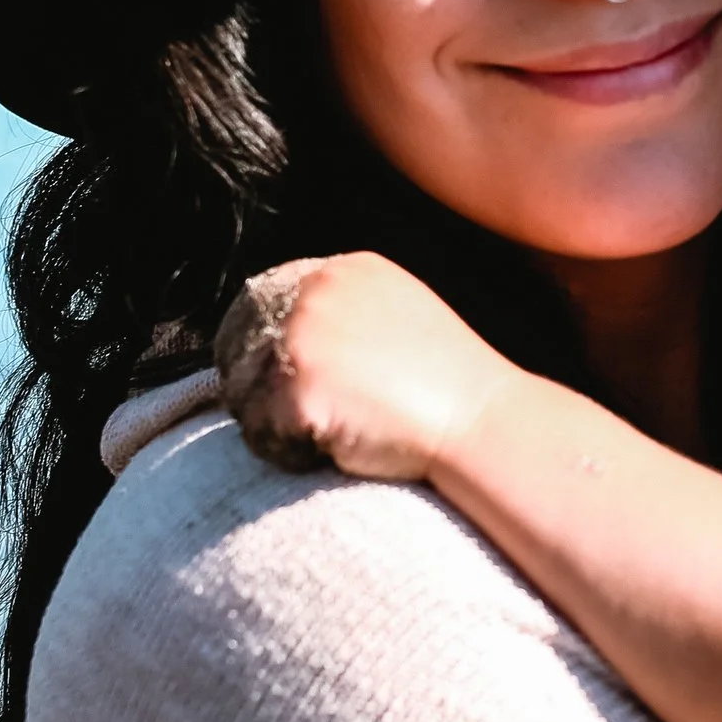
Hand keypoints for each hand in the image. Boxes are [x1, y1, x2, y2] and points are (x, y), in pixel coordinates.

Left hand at [215, 253, 508, 482]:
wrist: (479, 420)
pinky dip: (289, 451)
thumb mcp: (397, 312)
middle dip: (267, 388)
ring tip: (338, 432)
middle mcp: (315, 292)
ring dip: (278, 422)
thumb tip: (287, 335)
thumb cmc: (447, 382)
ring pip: (247, 393)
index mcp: (341, 270)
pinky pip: (262, 432)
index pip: (261, 304)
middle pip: (242, 348)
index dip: (267, 352)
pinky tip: (339, 448)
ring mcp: (303, 338)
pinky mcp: (298, 389)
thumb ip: (344, 309)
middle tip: (321, 415)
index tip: (293, 384)